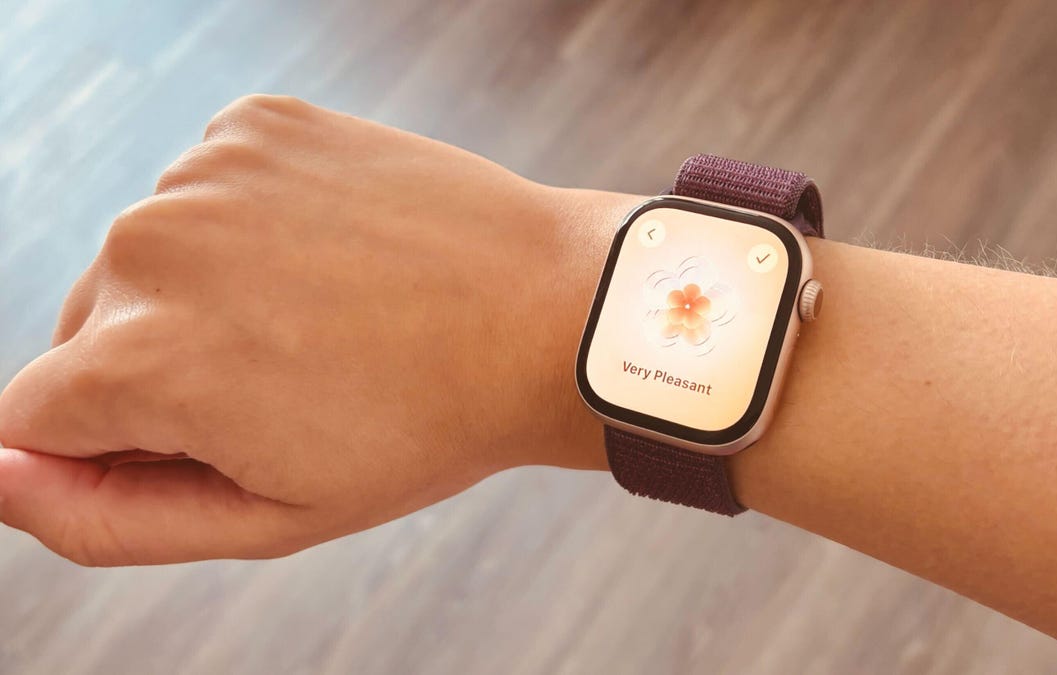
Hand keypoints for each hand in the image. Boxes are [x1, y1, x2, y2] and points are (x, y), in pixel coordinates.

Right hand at [0, 95, 621, 565]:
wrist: (542, 312)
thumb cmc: (420, 427)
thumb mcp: (269, 515)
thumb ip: (106, 517)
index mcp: (142, 357)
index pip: (31, 416)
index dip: (112, 444)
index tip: (208, 436)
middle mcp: (150, 247)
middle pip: (82, 332)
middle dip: (156, 370)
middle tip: (287, 381)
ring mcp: (205, 172)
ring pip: (144, 260)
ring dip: (202, 294)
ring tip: (319, 318)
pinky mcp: (255, 125)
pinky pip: (203, 193)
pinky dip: (244, 228)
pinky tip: (327, 256)